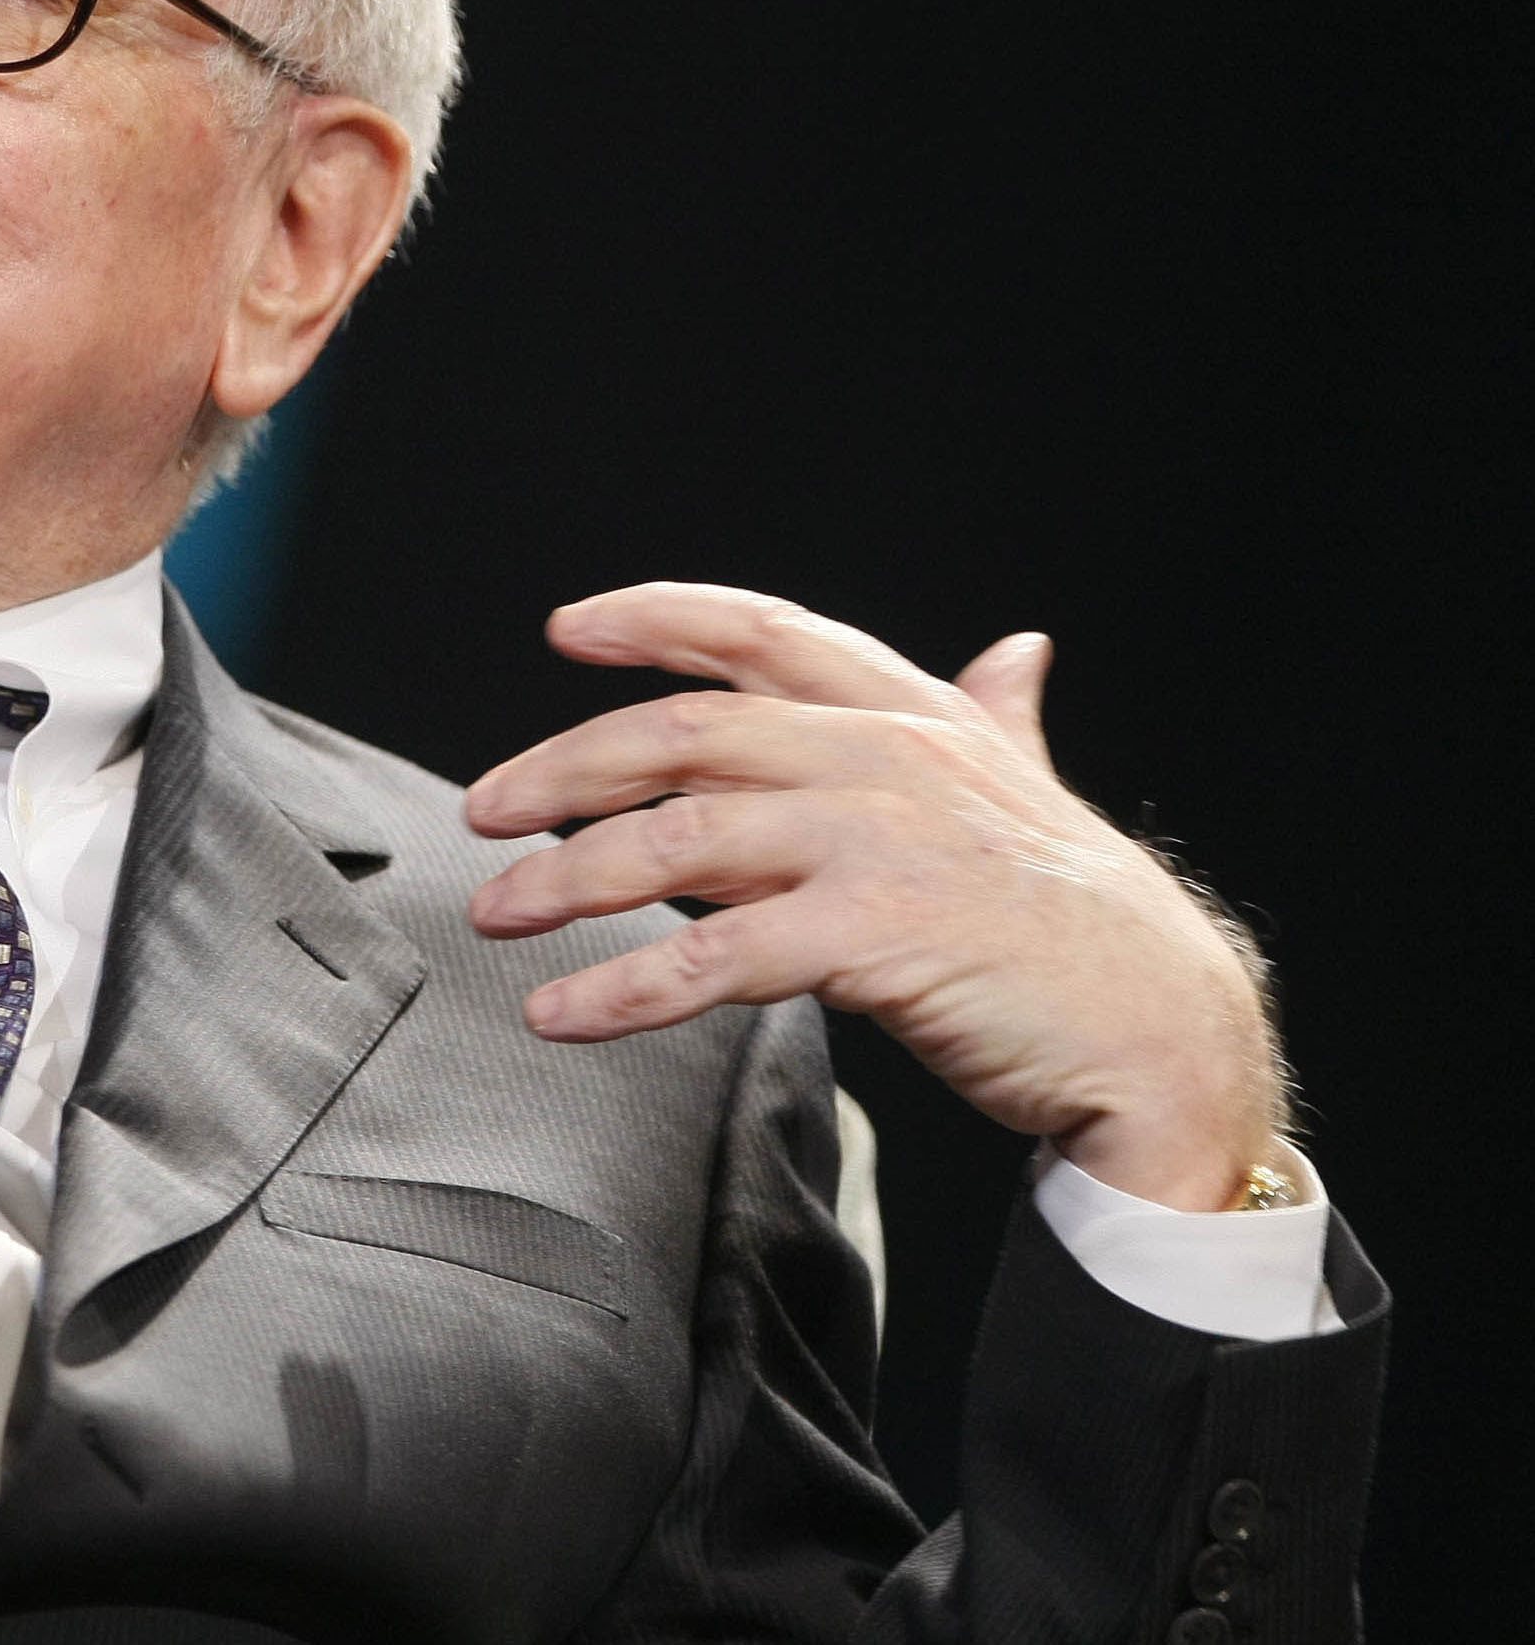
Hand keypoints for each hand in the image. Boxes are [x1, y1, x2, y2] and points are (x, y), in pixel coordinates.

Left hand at [463, 583, 1286, 1210]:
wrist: (1167, 1033)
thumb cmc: (1080, 921)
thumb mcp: (1026, 793)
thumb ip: (993, 719)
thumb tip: (1014, 651)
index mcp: (912, 714)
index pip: (762, 632)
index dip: (659, 617)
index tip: (569, 628)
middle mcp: (886, 758)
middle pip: (686, 733)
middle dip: (567, 766)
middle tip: (484, 809)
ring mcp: (880, 842)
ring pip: (678, 842)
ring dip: (565, 878)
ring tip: (494, 913)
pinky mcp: (875, 937)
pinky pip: (716, 959)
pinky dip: (622, 986)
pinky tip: (559, 1010)